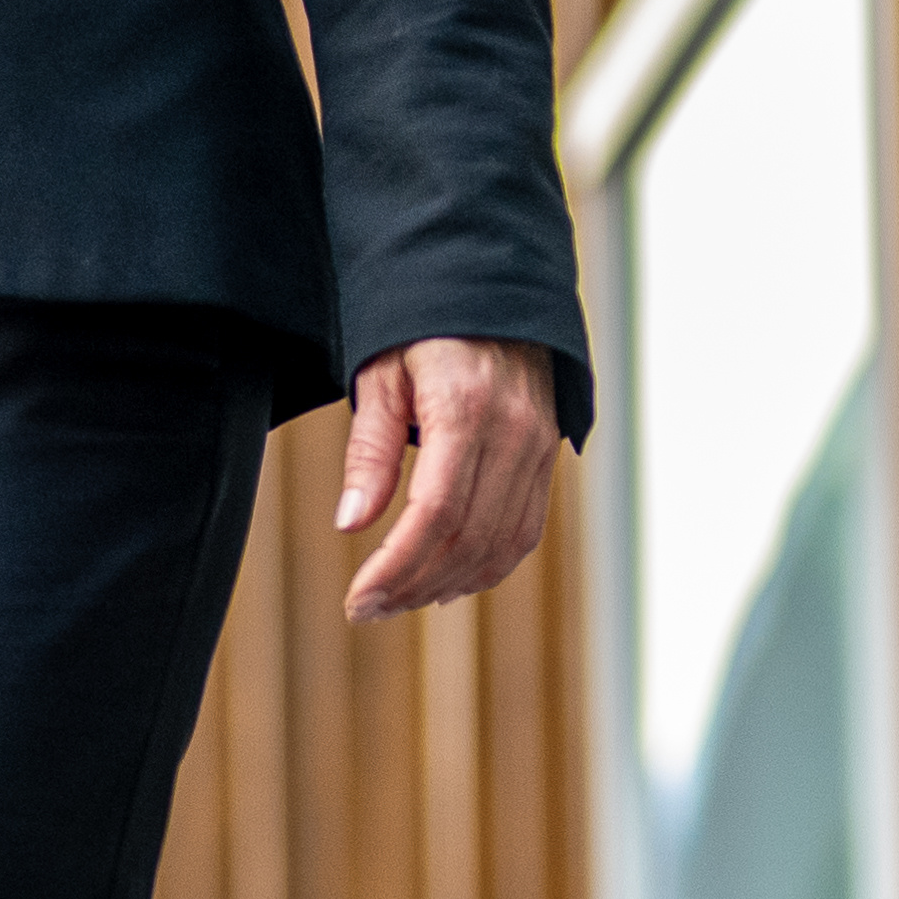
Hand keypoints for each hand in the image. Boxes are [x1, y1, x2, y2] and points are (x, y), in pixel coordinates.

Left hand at [328, 336, 565, 624]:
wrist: (493, 287)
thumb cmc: (425, 323)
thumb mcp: (381, 374)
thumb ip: (369, 451)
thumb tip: (351, 523)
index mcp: (466, 408)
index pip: (434, 513)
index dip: (394, 567)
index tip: (357, 599)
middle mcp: (514, 432)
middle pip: (467, 539)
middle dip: (413, 586)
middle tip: (365, 610)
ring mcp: (539, 446)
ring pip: (500, 545)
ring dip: (448, 584)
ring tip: (399, 602)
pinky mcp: (548, 456)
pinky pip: (525, 531)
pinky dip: (488, 566)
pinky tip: (448, 582)